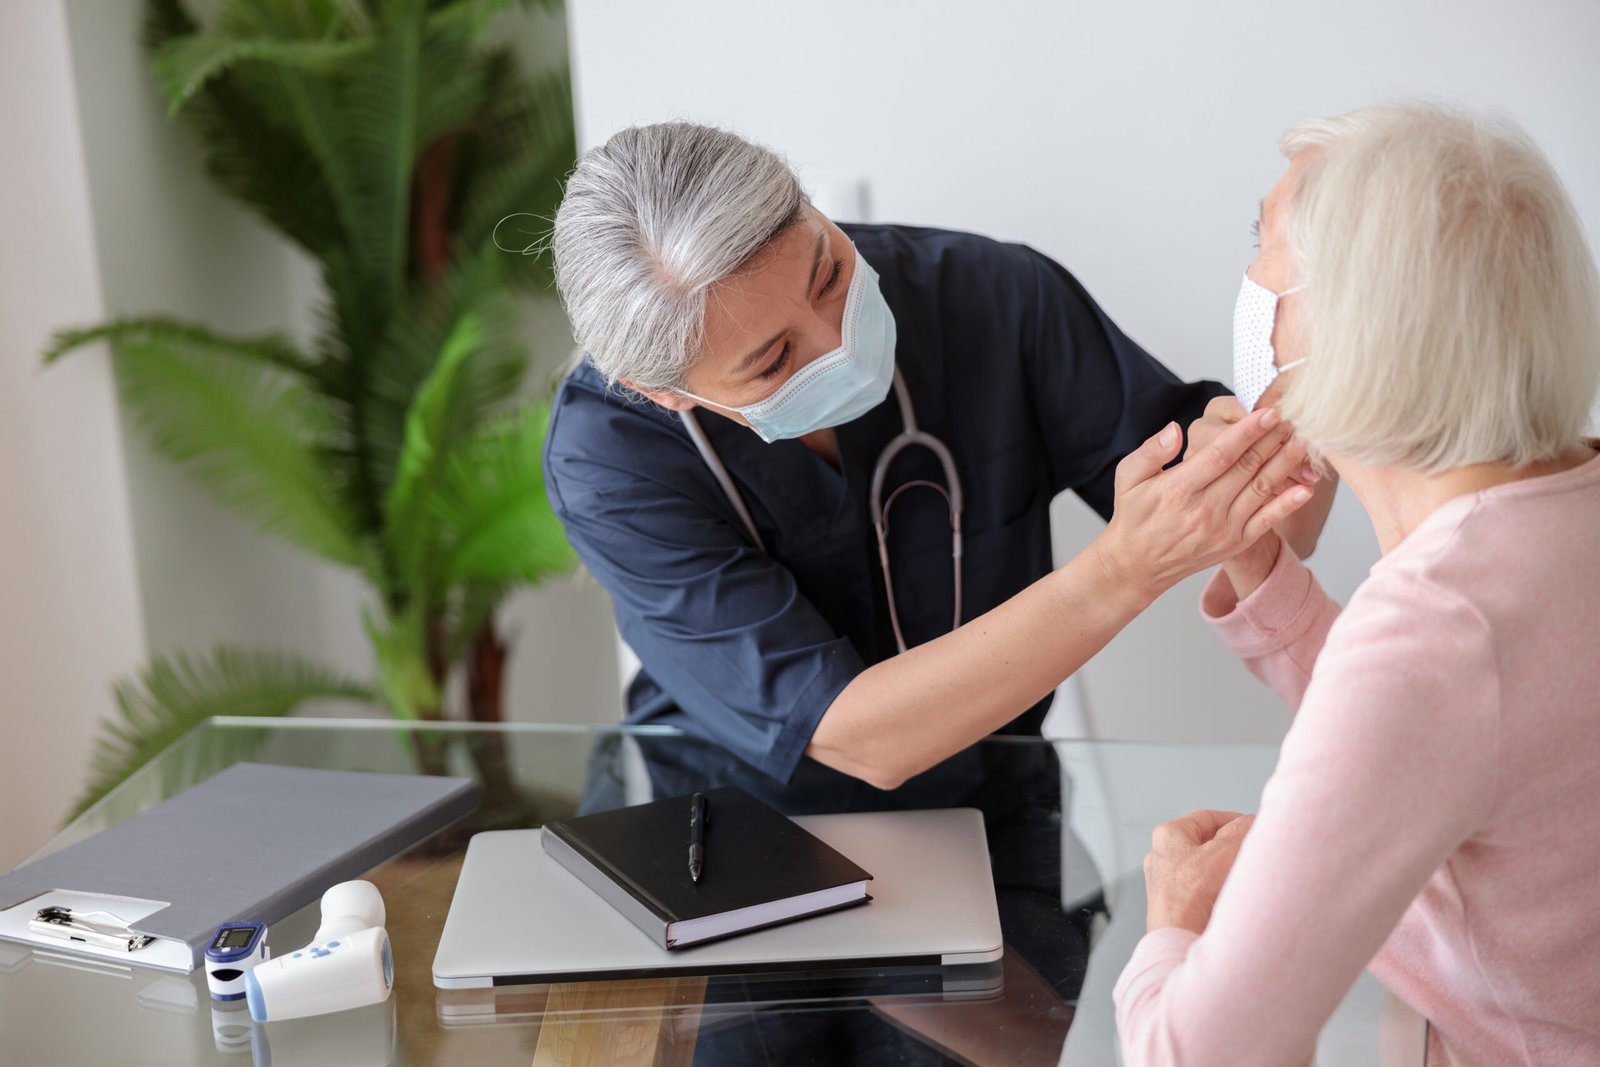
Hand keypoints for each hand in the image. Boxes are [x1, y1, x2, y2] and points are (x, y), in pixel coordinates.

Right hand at [1094, 409, 1312, 598]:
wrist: (1138, 566)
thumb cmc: (1135, 516)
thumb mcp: (1128, 478)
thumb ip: (1151, 451)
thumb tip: (1175, 430)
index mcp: (1179, 489)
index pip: (1220, 454)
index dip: (1248, 432)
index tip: (1269, 412)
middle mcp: (1204, 509)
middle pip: (1247, 467)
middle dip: (1272, 439)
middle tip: (1294, 417)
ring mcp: (1223, 528)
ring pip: (1261, 489)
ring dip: (1285, 464)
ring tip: (1303, 442)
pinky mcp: (1235, 542)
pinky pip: (1266, 521)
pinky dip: (1287, 505)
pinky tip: (1305, 489)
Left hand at [1144, 809, 1255, 933]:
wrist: (1181, 939)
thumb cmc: (1190, 897)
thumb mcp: (1223, 852)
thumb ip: (1240, 831)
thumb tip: (1250, 822)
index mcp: (1167, 836)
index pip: (1207, 818)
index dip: (1234, 820)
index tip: (1253, 826)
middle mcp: (1163, 859)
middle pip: (1207, 844)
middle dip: (1232, 848)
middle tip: (1252, 852)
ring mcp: (1169, 885)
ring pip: (1208, 870)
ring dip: (1229, 872)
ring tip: (1245, 878)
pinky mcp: (1178, 908)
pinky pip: (1206, 893)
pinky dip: (1222, 893)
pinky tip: (1235, 899)